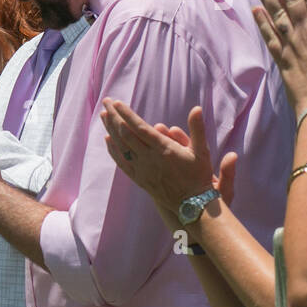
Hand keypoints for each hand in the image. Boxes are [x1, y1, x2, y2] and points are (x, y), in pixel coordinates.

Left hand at [101, 101, 235, 220]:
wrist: (192, 205)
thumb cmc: (199, 176)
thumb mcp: (201, 151)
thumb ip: (197, 129)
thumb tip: (197, 108)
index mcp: (164, 150)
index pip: (140, 128)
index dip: (127, 114)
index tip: (117, 102)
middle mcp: (149, 159)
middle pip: (126, 134)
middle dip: (115, 117)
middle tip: (106, 102)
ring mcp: (142, 170)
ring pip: (121, 147)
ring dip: (111, 130)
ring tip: (104, 115)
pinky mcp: (139, 179)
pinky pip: (122, 162)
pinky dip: (113, 150)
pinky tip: (108, 139)